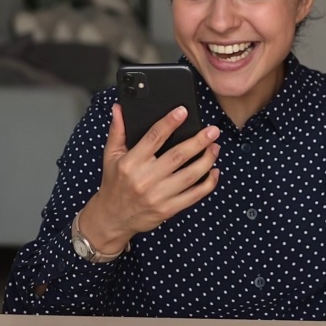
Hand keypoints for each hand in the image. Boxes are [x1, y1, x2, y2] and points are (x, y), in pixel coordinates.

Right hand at [80, 104, 221, 253]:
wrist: (112, 218)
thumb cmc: (114, 184)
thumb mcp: (110, 156)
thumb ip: (117, 131)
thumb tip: (119, 108)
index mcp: (131, 163)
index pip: (153, 138)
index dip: (169, 123)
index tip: (183, 112)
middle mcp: (145, 179)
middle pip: (178, 156)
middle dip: (198, 141)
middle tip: (213, 131)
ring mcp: (158, 196)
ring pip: (190, 175)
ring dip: (207, 160)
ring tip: (215, 148)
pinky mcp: (168, 209)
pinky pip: (194, 195)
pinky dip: (208, 184)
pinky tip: (214, 172)